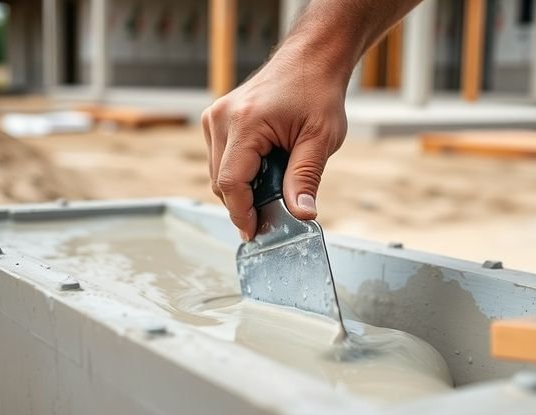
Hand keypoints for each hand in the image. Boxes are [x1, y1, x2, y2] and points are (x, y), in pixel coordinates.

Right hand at [201, 45, 348, 239]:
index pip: (231, 183)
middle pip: (221, 182)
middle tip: (274, 216)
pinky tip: (264, 169)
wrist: (311, 59)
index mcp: (245, 122)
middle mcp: (222, 117)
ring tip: (274, 186)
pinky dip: (239, 172)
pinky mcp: (216, 118)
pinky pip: (221, 158)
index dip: (242, 214)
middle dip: (245, 204)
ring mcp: (215, 116)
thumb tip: (302, 215)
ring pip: (218, 173)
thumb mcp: (321, 139)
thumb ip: (306, 178)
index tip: (255, 233)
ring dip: (242, 188)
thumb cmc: (317, 93)